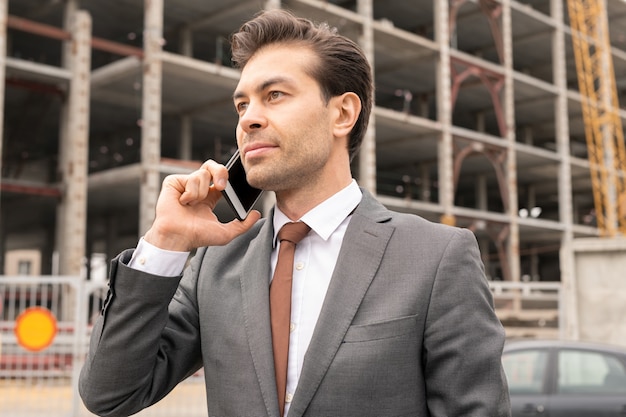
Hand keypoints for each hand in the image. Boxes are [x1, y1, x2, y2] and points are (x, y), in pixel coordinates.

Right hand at [143, 159, 260, 250]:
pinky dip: (191, 192)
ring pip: (202, 173)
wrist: (178, 237)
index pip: (222, 178)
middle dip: (220, 171)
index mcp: (210, 197)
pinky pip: (191, 178)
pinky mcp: (174, 182)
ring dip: (201, 192)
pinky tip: (183, 202)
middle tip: (221, 186)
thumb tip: (257, 214)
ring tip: (192, 205)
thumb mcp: (226, 233)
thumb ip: (243, 225)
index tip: (237, 177)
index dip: (229, 176)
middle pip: (213, 166)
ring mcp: (186, 184)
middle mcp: (198, 188)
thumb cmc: (197, 237)